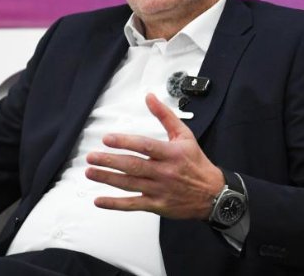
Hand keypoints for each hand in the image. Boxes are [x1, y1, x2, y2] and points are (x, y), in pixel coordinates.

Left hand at [85, 93, 224, 219]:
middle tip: (92, 157)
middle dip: (110, 161)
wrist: (213, 194)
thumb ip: (165, 115)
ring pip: (129, 184)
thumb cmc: (196, 163)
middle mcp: (164, 172)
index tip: (107, 139)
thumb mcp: (185, 135)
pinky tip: (99, 200)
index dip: (125, 142)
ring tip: (90, 172)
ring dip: (108, 178)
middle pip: (133, 166)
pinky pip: (133, 204)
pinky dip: (115, 204)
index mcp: (171, 153)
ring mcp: (159, 190)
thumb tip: (150, 97)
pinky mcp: (156, 205)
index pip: (145, 146)